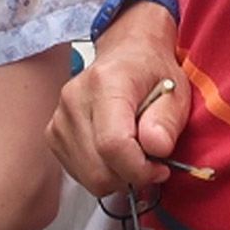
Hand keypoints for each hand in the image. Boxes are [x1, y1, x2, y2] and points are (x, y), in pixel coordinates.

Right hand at [48, 4, 183, 194]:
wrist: (127, 52)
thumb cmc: (151, 70)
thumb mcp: (176, 91)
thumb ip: (168, 121)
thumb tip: (156, 149)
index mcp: (106, 82)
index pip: (113, 144)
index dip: (140, 169)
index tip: (160, 168)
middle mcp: (75, 99)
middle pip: (99, 168)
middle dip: (131, 176)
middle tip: (150, 161)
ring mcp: (60, 117)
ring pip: (88, 177)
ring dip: (117, 177)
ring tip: (133, 153)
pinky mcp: (53, 133)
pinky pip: (78, 173)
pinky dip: (102, 173)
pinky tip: (115, 153)